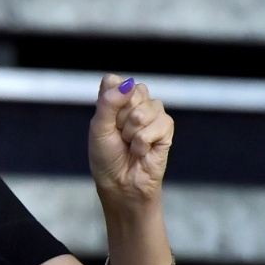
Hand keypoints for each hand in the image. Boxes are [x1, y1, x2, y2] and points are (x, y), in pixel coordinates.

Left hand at [88, 74, 172, 205]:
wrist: (120, 183)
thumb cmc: (106, 157)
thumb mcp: (98, 128)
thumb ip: (108, 103)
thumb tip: (128, 84)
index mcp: (115, 99)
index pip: (113, 81)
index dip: (108, 101)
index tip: (106, 121)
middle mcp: (135, 102)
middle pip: (132, 91)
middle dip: (121, 119)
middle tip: (119, 135)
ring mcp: (152, 113)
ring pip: (145, 109)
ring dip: (132, 132)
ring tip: (130, 144)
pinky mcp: (166, 127)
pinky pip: (157, 125)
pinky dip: (144, 142)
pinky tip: (142, 151)